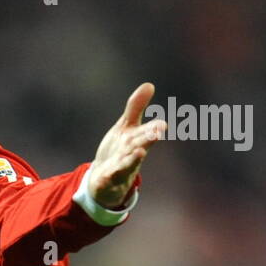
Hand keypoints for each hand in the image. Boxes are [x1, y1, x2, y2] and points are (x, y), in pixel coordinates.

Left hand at [89, 83, 167, 207]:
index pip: (147, 133)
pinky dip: (106, 179)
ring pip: (127, 164)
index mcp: (137, 140)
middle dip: (148, 139)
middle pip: (140, 146)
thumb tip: (149, 84)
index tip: (162, 124)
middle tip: (158, 132)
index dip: (154, 128)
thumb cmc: (120, 149)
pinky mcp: (107, 179)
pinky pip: (107, 180)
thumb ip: (136, 107)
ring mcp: (120, 168)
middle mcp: (131, 155)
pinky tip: (103, 177)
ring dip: (133, 159)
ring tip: (140, 153)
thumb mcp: (126, 127)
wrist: (104, 178)